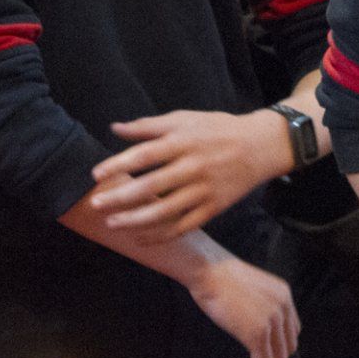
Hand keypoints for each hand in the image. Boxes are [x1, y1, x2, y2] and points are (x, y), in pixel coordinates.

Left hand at [89, 109, 290, 241]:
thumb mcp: (186, 119)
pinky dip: (162, 235)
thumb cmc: (219, 129)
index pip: (144, 155)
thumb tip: (115, 129)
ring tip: (113, 224)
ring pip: (165, 211)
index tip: (96, 174)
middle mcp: (193, 167)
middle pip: (151, 186)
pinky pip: (184, 226)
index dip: (118, 165)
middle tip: (96, 205)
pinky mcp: (214, 207)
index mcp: (183, 142)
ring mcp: (204, 190)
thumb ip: (149, 126)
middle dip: (120, 198)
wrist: (262, 146)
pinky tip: (142, 238)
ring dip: (136, 220)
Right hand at [188, 257, 298, 357]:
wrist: (209, 270)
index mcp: (284, 295)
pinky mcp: (257, 333)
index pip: (292, 330)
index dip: (278, 346)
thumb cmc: (220, 277)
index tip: (262, 353)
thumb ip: (261, 304)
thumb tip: (255, 324)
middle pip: (288, 346)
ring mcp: (273, 320)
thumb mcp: (252, 287)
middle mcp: (284, 307)